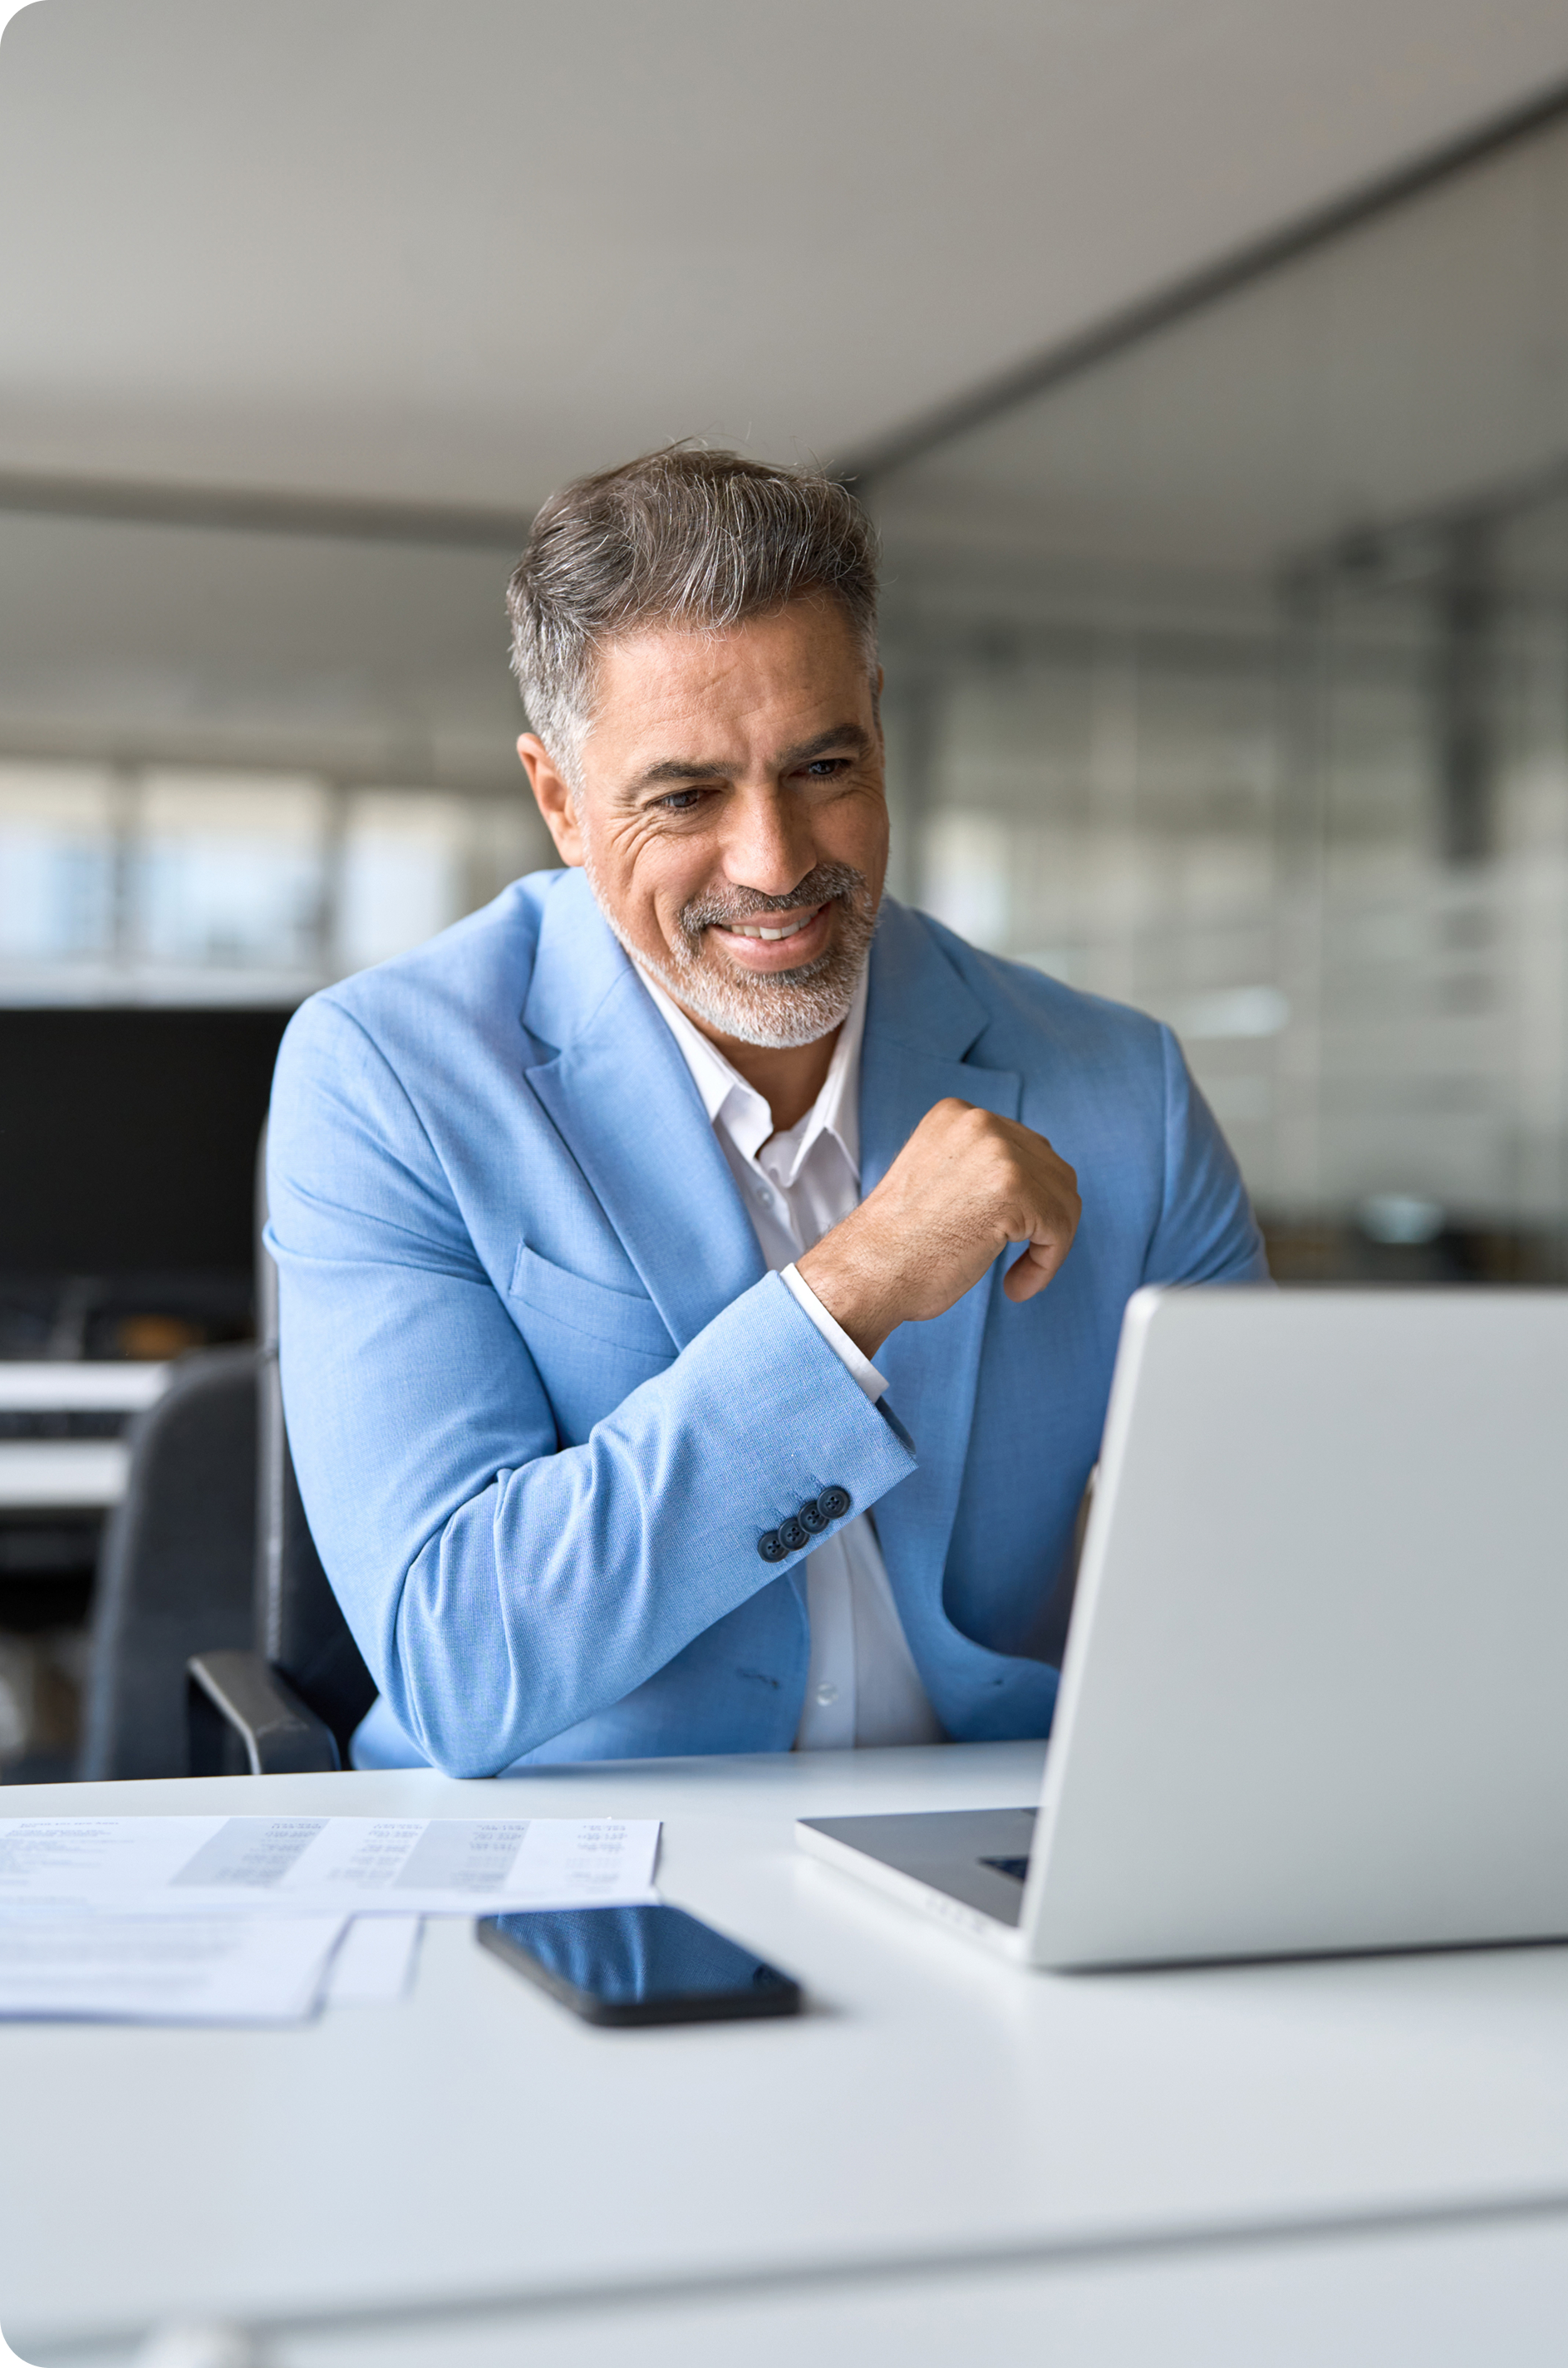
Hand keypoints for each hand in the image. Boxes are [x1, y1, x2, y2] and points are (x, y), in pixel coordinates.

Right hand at [796, 1098, 1079, 1359]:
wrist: (867, 1271)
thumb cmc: (899, 1245)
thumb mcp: (939, 1178)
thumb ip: (980, 1168)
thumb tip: (1038, 1183)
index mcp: (957, 1114)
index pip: (1026, 1150)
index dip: (1031, 1200)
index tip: (1010, 1238)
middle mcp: (980, 1122)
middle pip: (1053, 1170)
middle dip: (1046, 1220)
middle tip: (1021, 1262)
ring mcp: (998, 1152)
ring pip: (1064, 1199)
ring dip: (1049, 1244)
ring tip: (1017, 1277)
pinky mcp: (1014, 1188)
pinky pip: (1060, 1228)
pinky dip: (1046, 1263)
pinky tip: (1016, 1286)